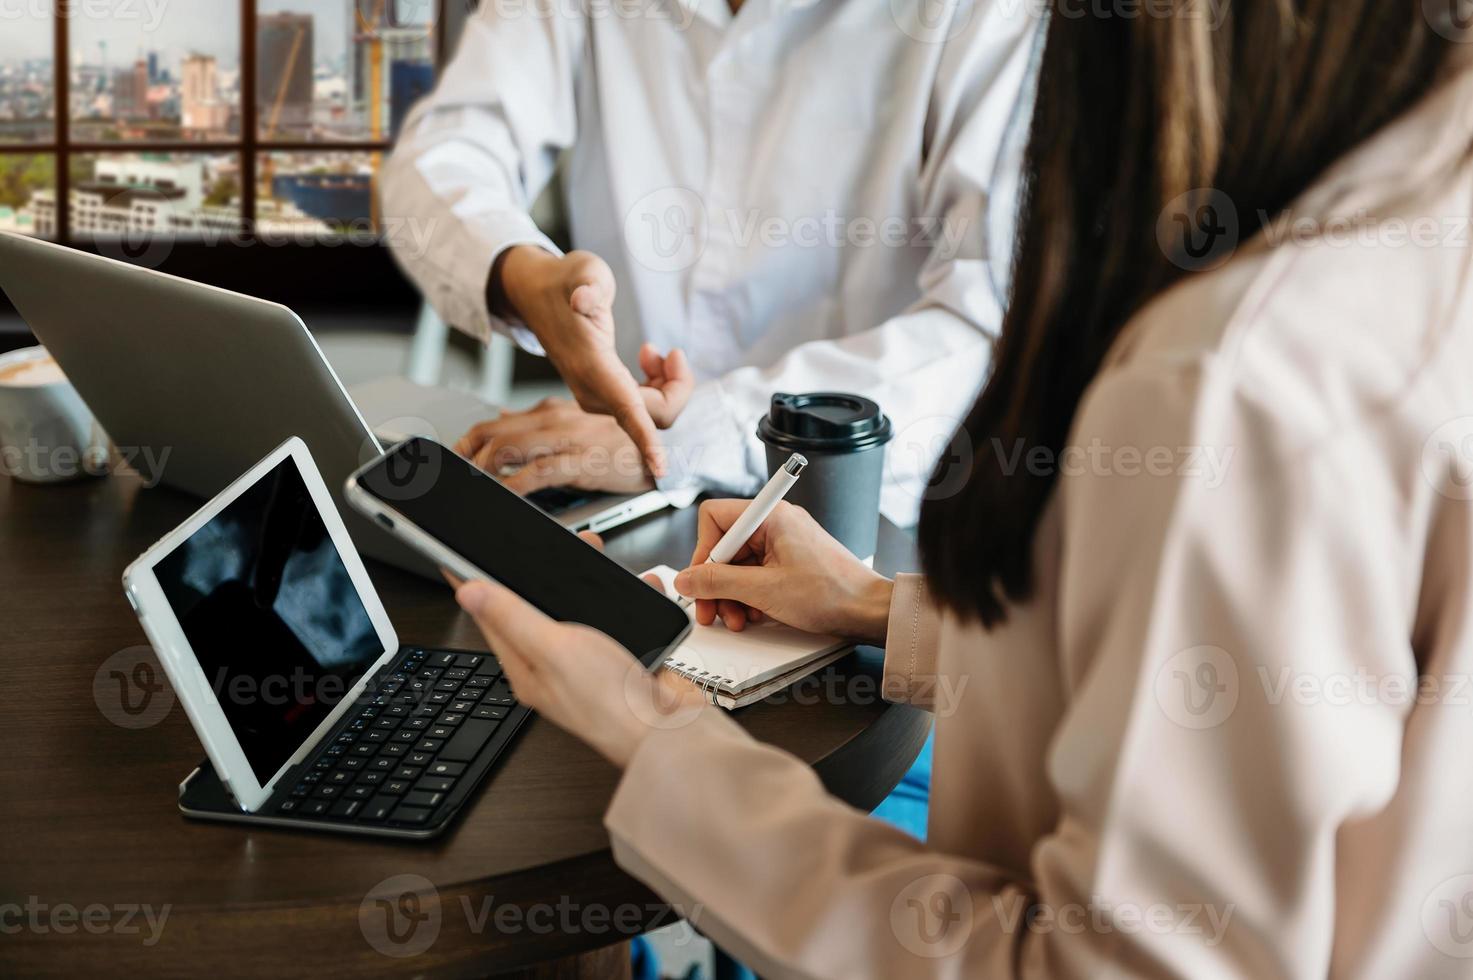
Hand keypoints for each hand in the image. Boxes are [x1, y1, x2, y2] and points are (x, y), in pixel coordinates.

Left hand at [450, 532, 706, 767]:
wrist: (667, 731)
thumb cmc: (608, 701)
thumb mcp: (552, 647)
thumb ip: (512, 616)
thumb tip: (469, 593)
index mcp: (523, 665)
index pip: (489, 617)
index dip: (476, 583)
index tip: (460, 557)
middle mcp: (550, 664)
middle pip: (534, 608)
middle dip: (539, 572)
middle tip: (542, 545)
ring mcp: (584, 662)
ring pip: (576, 610)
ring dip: (587, 583)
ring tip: (593, 554)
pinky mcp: (618, 658)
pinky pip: (614, 619)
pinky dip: (625, 599)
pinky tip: (635, 587)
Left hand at [453, 396, 654, 494]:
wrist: (664, 449)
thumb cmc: (621, 442)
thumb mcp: (577, 425)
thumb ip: (541, 425)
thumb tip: (505, 424)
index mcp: (552, 412)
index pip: (496, 422)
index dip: (468, 440)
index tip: (453, 457)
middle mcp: (555, 420)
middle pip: (495, 433)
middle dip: (467, 456)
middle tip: (452, 476)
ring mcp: (568, 440)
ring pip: (511, 448)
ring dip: (485, 468)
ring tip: (471, 485)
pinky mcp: (582, 462)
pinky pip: (539, 472)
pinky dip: (516, 484)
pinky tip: (504, 495)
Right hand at [494, 247, 693, 475]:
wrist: (538, 295)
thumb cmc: (566, 282)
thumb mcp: (582, 272)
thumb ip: (586, 286)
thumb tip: (583, 299)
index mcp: (593, 366)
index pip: (626, 410)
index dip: (645, 440)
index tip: (660, 468)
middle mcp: (593, 390)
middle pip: (652, 414)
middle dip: (676, 388)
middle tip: (672, 352)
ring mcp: (596, 397)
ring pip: (649, 413)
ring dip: (666, 386)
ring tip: (657, 353)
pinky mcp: (601, 395)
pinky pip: (641, 408)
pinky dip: (656, 387)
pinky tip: (649, 361)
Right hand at [673, 500, 894, 644]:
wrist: (869, 611)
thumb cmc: (831, 593)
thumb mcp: (763, 590)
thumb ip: (718, 582)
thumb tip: (686, 579)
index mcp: (771, 516)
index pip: (715, 518)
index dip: (704, 551)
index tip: (703, 580)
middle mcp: (776, 524)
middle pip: (725, 546)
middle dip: (716, 582)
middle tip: (711, 611)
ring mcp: (784, 543)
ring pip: (739, 565)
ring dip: (732, 595)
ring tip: (738, 619)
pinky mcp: (790, 562)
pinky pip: (756, 574)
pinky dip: (750, 596)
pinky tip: (755, 615)